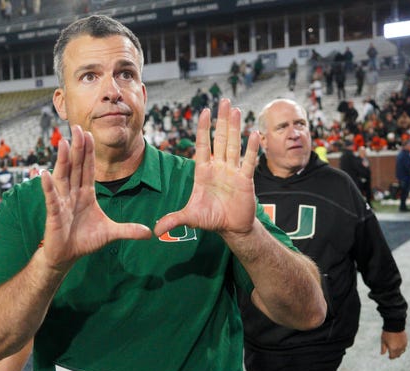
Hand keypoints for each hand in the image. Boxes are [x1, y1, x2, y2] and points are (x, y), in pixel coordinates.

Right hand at [40, 125, 150, 271]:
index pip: (88, 169)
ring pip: (63, 177)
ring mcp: (62, 202)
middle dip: (77, 148)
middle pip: (75, 167)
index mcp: (86, 194)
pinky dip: (47, 187)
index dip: (89, 152)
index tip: (89, 134)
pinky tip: (44, 173)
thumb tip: (149, 233)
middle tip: (77, 127)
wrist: (67, 256)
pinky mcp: (54, 214)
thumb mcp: (110, 233)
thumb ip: (129, 230)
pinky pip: (51, 198)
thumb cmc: (84, 241)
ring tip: (64, 143)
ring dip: (63, 160)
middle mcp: (72, 194)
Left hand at [154, 98, 259, 238]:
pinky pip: (249, 162)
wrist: (231, 228)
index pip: (202, 145)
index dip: (203, 129)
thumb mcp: (189, 217)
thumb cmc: (211, 219)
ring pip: (234, 145)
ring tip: (235, 110)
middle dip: (221, 120)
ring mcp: (233, 172)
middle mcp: (219, 167)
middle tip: (223, 100)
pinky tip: (254, 134)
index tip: (204, 112)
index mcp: (203, 172)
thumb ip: (173, 220)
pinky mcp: (245, 180)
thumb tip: (154, 230)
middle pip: (220, 139)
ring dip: (234, 128)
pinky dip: (252, 148)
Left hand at [381, 330, 407, 358]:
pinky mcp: (406, 342)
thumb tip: (382, 354)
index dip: (390, 357)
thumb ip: (383, 348)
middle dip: (394, 355)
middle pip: (398, 355)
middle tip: (392, 354)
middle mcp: (399, 348)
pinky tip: (399, 346)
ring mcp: (403, 345)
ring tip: (395, 350)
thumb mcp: (383, 341)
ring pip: (402, 352)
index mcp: (393, 349)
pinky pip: (404, 347)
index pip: (392, 357)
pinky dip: (402, 348)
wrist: (395, 326)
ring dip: (399, 352)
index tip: (389, 357)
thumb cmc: (387, 333)